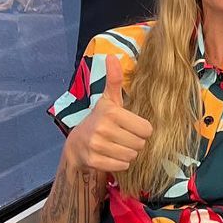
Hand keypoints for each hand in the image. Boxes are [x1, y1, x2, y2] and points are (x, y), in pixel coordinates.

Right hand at [64, 55, 152, 174]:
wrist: (76, 144)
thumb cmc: (100, 120)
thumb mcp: (109, 100)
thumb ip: (114, 80)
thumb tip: (112, 56)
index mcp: (111, 112)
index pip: (146, 129)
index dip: (141, 130)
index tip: (129, 126)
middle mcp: (103, 128)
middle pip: (140, 144)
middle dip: (134, 142)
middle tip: (122, 137)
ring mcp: (97, 145)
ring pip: (132, 156)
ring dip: (128, 153)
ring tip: (116, 145)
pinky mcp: (94, 160)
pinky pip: (122, 165)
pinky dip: (120, 163)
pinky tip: (110, 155)